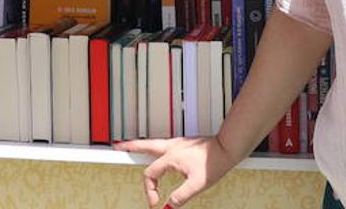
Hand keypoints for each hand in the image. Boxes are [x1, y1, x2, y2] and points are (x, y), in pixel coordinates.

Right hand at [114, 136, 239, 207]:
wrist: (227, 148)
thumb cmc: (214, 163)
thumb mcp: (197, 184)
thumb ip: (181, 196)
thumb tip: (170, 206)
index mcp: (171, 157)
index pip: (150, 175)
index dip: (150, 191)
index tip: (156, 202)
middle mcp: (172, 147)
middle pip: (145, 145)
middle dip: (130, 147)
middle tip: (118, 147)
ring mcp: (178, 143)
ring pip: (154, 143)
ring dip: (142, 145)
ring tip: (132, 146)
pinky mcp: (184, 143)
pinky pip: (164, 145)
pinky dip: (156, 147)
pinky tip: (159, 152)